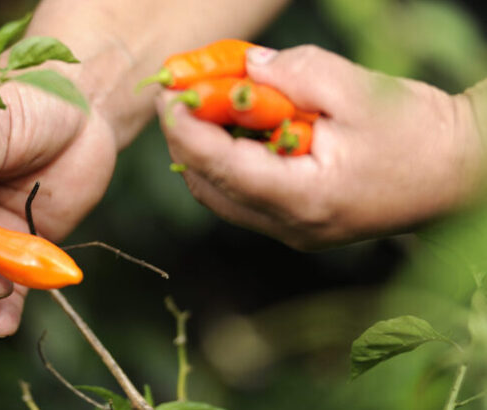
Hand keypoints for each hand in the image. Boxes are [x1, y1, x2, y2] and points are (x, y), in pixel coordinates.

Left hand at [158, 45, 484, 249]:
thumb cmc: (418, 133)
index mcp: (303, 198)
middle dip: (186, 137)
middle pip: (209, 185)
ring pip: (220, 195)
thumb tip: (244, 69)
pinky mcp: (296, 225)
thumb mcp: (355, 89)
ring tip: (205, 106)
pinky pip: (242, 197)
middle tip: (180, 93)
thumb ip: (292, 74)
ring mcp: (292, 231)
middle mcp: (290, 226)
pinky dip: (228, 162)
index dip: (184, 127)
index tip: (169, 92)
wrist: (459, 173)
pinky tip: (234, 129)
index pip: (218, 166)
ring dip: (204, 151)